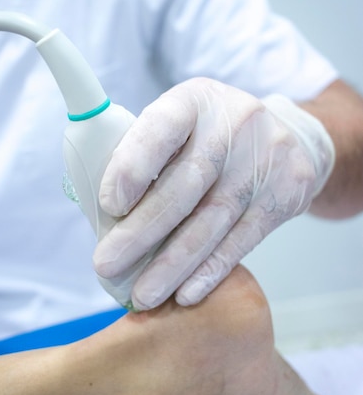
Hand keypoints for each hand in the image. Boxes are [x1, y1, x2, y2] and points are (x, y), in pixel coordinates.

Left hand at [93, 78, 334, 308]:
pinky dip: (210, 270)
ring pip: (211, 221)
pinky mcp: (284, 194)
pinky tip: (186, 292)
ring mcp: (264, 159)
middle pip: (184, 186)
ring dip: (172, 264)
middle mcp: (233, 124)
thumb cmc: (213, 135)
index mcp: (194, 101)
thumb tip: (105, 214)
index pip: (160, 129)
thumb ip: (147, 154)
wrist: (290, 137)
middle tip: (107, 264)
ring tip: (143, 293)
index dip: (132, 167)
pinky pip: (242, 240)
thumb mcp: (182, 123)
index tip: (109, 206)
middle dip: (141, 231)